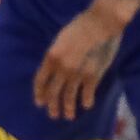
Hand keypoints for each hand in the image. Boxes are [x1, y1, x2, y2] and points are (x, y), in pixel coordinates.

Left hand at [33, 4, 124, 119]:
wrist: (100, 24)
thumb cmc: (81, 26)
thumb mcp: (61, 40)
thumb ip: (57, 55)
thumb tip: (56, 67)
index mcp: (51, 57)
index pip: (40, 80)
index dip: (39, 93)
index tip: (40, 103)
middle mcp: (61, 68)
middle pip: (53, 91)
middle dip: (52, 105)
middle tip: (53, 115)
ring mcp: (77, 72)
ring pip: (69, 95)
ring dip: (68, 108)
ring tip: (69, 116)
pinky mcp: (93, 74)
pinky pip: (87, 92)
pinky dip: (87, 100)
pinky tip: (87, 105)